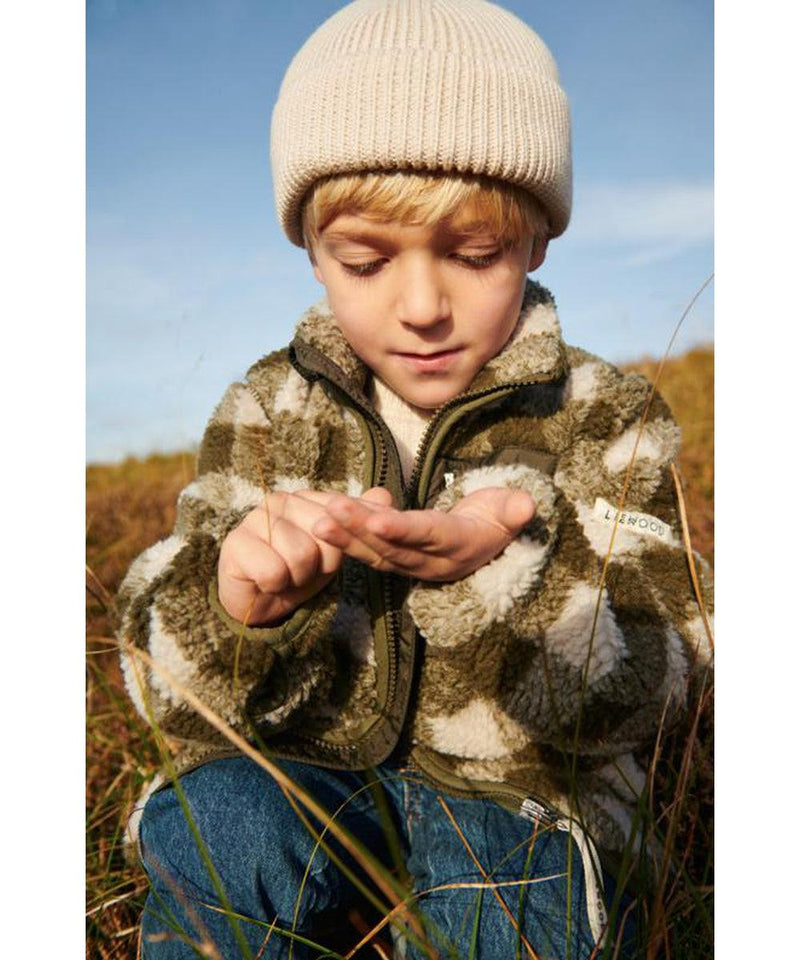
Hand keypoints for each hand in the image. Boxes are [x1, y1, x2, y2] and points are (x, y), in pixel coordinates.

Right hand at [217, 487, 390, 624]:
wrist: (259, 599)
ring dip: (296, 577)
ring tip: (284, 574)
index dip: (337, 553)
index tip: (322, 561)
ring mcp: (254, 518)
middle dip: (317, 567)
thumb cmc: (298, 571)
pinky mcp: (235, 543)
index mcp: (306, 497)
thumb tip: (384, 495)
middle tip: (299, 570)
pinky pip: (274, 572)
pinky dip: (274, 585)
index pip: (343, 521)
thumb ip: (358, 522)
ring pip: (301, 557)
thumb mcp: (334, 550)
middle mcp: (280, 500)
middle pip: (325, 540)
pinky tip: (265, 580)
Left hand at [312, 487, 535, 581]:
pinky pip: (367, 552)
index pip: (426, 536)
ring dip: (344, 538)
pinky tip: (320, 522)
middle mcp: (431, 561)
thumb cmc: (497, 518)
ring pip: (374, 553)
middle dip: (359, 531)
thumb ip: (514, 509)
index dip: (401, 530)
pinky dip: (344, 540)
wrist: (487, 545)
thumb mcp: (510, 512)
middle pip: (392, 547)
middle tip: (330, 511)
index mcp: (458, 545)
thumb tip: (527, 504)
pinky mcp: (395, 561)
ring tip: (317, 521)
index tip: (375, 520)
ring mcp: (411, 564)